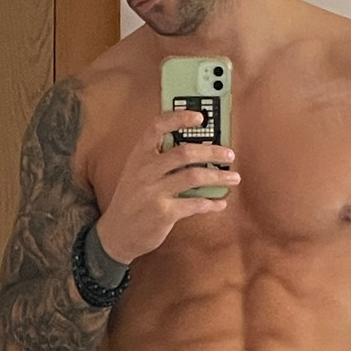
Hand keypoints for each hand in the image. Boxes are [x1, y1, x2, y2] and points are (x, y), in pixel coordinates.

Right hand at [95, 109, 239, 261]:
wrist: (117, 232)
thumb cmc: (132, 200)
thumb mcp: (136, 173)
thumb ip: (157, 159)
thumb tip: (194, 150)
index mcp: (139, 155)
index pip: (158, 126)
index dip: (180, 118)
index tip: (200, 117)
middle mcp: (145, 170)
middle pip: (185, 152)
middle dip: (212, 152)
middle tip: (229, 154)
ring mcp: (154, 192)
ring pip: (194, 177)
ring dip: (218, 177)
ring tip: (233, 177)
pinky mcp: (163, 213)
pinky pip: (194, 204)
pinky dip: (211, 204)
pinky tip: (219, 203)